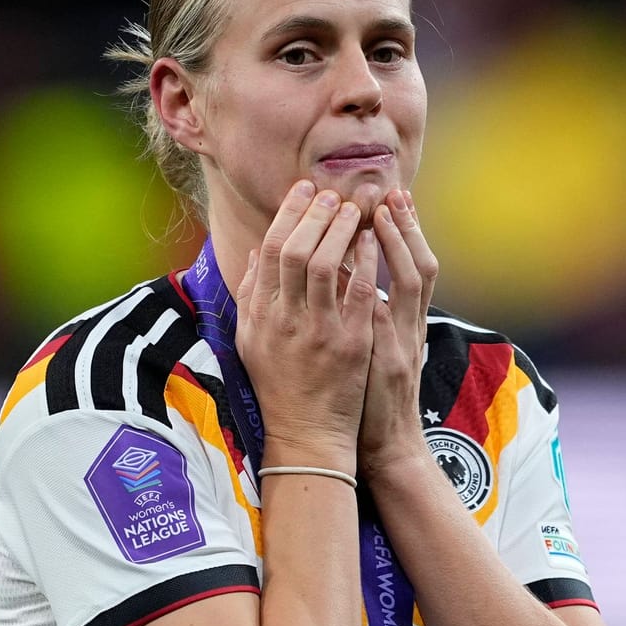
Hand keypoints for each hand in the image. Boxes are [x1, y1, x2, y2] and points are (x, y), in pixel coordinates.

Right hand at [234, 181, 379, 473]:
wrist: (307, 434)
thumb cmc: (281, 386)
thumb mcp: (252, 340)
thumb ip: (253, 294)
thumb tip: (259, 251)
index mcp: (260, 315)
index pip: (270, 251)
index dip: (287, 215)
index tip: (303, 190)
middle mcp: (284, 319)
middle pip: (295, 252)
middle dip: (313, 214)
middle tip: (331, 191)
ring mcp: (317, 331)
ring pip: (325, 265)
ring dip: (340, 230)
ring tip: (354, 206)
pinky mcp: (349, 344)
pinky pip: (358, 293)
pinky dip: (364, 261)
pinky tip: (372, 239)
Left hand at [358, 189, 440, 478]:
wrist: (384, 446)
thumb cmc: (371, 396)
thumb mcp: (376, 347)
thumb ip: (368, 311)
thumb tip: (351, 273)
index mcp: (407, 322)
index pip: (413, 264)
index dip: (406, 230)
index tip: (394, 197)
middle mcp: (412, 327)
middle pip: (420, 265)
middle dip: (407, 227)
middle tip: (393, 192)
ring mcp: (404, 343)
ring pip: (411, 283)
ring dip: (397, 246)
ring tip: (381, 214)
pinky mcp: (390, 362)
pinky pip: (385, 316)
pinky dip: (374, 289)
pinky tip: (360, 265)